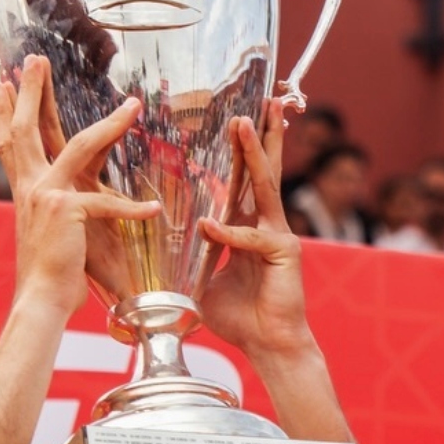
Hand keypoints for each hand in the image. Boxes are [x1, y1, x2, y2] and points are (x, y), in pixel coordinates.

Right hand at [0, 57, 154, 312]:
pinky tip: (154, 210)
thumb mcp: (47, 231)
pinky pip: (108, 204)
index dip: (4, 111)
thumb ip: (55, 209)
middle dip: (29, 91)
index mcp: (26, 190)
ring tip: (132, 104)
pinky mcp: (68, 212)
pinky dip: (133, 210)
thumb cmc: (51, 273)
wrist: (41, 301)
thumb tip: (62, 202)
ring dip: (110, 123)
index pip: (12, 142)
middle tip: (33, 58)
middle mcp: (31, 187)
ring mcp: (47, 196)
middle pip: (27, 128)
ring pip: (79, 146)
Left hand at [197, 102, 315, 364]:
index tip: (232, 120)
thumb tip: (159, 248)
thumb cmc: (240, 317)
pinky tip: (209, 225)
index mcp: (248, 226)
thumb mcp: (204, 280)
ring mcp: (279, 235)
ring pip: (264, 186)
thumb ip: (191, 258)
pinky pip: (251, 237)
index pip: (241, 180)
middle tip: (256, 98)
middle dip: (257, 134)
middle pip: (260, 170)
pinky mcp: (284, 254)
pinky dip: (229, 232)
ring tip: (246, 123)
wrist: (269, 345)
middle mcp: (267, 223)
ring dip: (254, 154)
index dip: (237, 151)